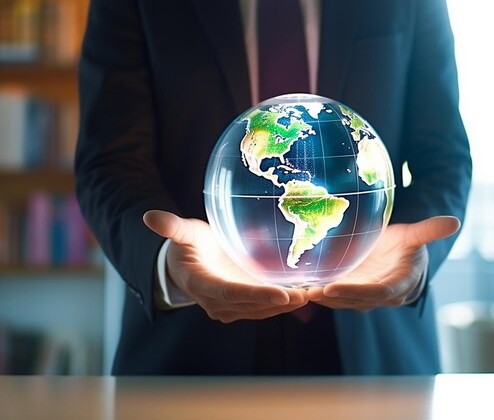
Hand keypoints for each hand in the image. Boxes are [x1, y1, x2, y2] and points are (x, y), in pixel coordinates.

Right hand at [143, 210, 308, 322]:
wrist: (188, 265)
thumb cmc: (188, 245)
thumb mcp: (183, 233)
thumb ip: (171, 227)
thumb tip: (148, 216)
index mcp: (203, 285)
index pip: (232, 293)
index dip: (256, 295)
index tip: (281, 293)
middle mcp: (216, 302)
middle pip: (252, 305)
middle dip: (281, 301)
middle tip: (308, 292)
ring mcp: (230, 308)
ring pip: (261, 310)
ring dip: (287, 305)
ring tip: (313, 293)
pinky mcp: (242, 306)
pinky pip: (264, 308)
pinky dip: (284, 303)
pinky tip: (305, 293)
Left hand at [306, 216, 459, 311]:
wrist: (398, 257)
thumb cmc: (407, 246)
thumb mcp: (415, 236)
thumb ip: (429, 231)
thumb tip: (454, 222)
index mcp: (398, 284)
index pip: (378, 292)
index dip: (356, 292)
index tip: (333, 287)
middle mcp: (379, 295)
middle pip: (355, 300)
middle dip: (333, 298)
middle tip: (310, 291)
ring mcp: (363, 295)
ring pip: (342, 301)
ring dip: (322, 298)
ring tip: (301, 290)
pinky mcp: (351, 292)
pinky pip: (334, 295)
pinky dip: (319, 292)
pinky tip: (301, 285)